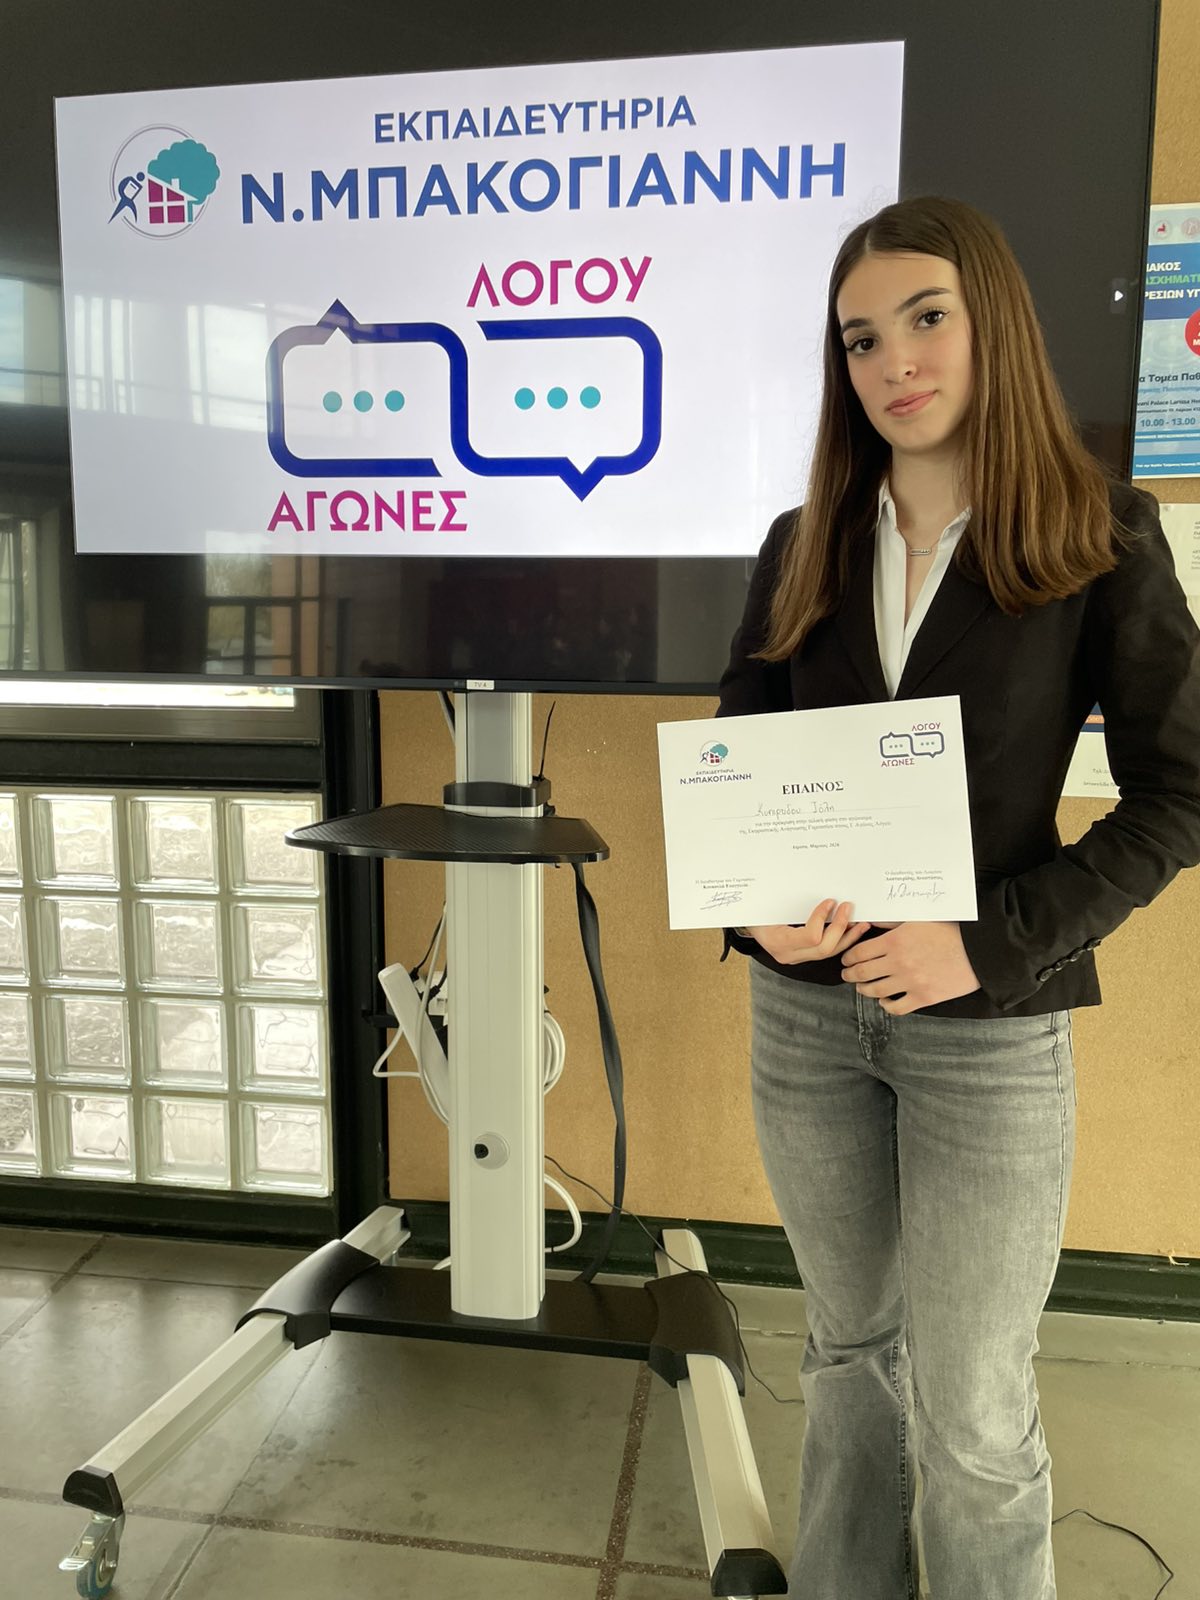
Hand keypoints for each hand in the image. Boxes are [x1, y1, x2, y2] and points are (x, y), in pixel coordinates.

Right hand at [746, 900, 872, 965]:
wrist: (745, 923)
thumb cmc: (753, 910)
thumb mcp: (766, 902)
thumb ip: (789, 897)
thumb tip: (814, 882)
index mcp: (777, 941)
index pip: (811, 937)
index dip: (823, 918)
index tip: (830, 902)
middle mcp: (787, 954)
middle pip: (824, 949)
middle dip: (841, 928)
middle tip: (848, 908)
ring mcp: (795, 958)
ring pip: (828, 953)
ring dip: (847, 937)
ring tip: (861, 923)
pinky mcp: (802, 955)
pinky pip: (825, 951)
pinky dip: (841, 940)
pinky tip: (852, 930)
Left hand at [840, 921, 980, 1013]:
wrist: (979, 950)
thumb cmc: (949, 931)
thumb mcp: (917, 920)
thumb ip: (890, 923)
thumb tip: (868, 922)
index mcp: (894, 941)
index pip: (858, 953)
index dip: (848, 957)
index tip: (846, 960)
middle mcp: (898, 963)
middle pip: (861, 973)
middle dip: (849, 974)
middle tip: (847, 974)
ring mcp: (910, 982)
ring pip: (875, 991)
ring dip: (864, 990)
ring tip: (862, 987)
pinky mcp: (924, 998)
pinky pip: (896, 1007)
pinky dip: (886, 1005)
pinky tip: (885, 1000)